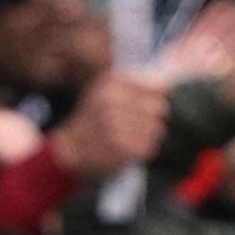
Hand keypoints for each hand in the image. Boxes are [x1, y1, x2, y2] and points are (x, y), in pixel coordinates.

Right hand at [51, 67, 172, 180]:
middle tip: (135, 128)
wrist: (66, 151)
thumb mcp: (104, 92)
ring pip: (156, 129)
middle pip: (159, 108)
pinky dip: (141, 152)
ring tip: (128, 140)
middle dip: (152, 120)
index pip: (156, 89)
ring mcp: (116, 124)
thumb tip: (168, 85)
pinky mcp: (120, 147)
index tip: (141, 112)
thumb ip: (134, 86)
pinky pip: (148, 147)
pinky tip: (126, 151)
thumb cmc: (91, 121)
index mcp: (112, 83)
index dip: (152, 103)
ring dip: (147, 138)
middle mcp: (113, 100)